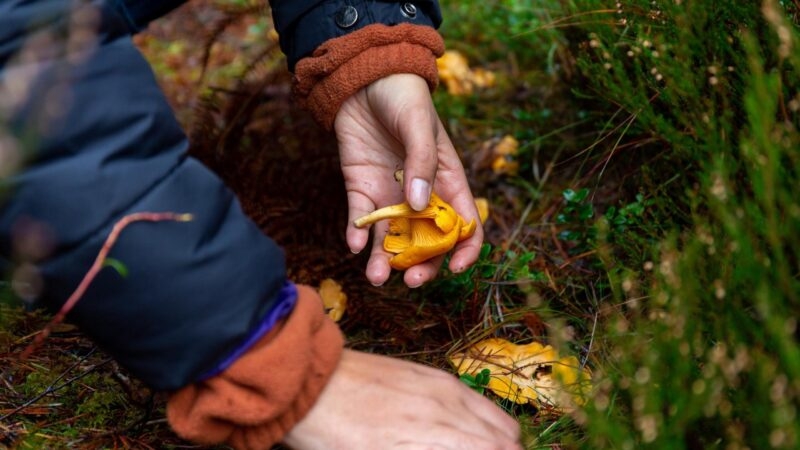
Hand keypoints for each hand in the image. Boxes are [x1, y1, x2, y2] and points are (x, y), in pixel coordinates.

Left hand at [282, 350, 521, 449]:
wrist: (310, 380)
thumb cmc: (330, 436)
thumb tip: (452, 448)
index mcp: (433, 439)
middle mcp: (447, 410)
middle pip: (507, 439)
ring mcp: (443, 388)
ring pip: (498, 420)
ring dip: (498, 441)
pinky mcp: (433, 375)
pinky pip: (476, 400)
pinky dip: (483, 421)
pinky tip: (464, 434)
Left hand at [335, 74, 482, 287]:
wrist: (363, 76)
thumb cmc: (402, 95)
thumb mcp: (418, 124)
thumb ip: (421, 162)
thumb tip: (419, 206)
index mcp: (446, 179)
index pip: (464, 223)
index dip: (465, 249)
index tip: (457, 268)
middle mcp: (420, 194)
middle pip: (427, 241)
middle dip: (422, 264)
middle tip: (411, 280)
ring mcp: (389, 194)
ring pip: (392, 237)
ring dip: (386, 260)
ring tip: (376, 276)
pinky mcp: (360, 189)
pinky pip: (361, 220)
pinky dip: (357, 235)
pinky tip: (354, 246)